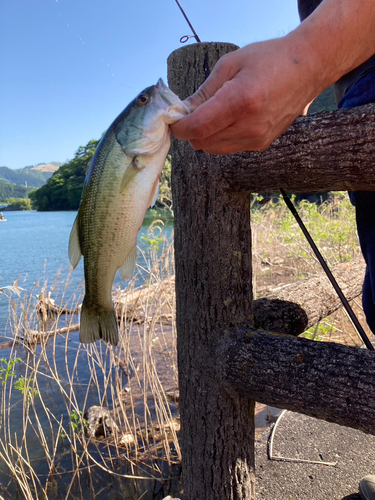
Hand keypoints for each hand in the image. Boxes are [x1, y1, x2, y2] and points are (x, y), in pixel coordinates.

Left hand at [170, 36, 319, 154]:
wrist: (308, 68)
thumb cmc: (269, 59)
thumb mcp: (230, 64)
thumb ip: (204, 91)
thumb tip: (183, 110)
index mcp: (240, 101)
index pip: (198, 127)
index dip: (179, 127)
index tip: (174, 120)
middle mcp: (249, 125)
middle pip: (202, 142)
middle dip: (190, 131)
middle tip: (190, 114)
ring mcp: (257, 138)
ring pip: (214, 148)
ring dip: (205, 135)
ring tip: (209, 115)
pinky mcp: (261, 144)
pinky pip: (229, 147)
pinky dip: (220, 137)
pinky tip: (227, 119)